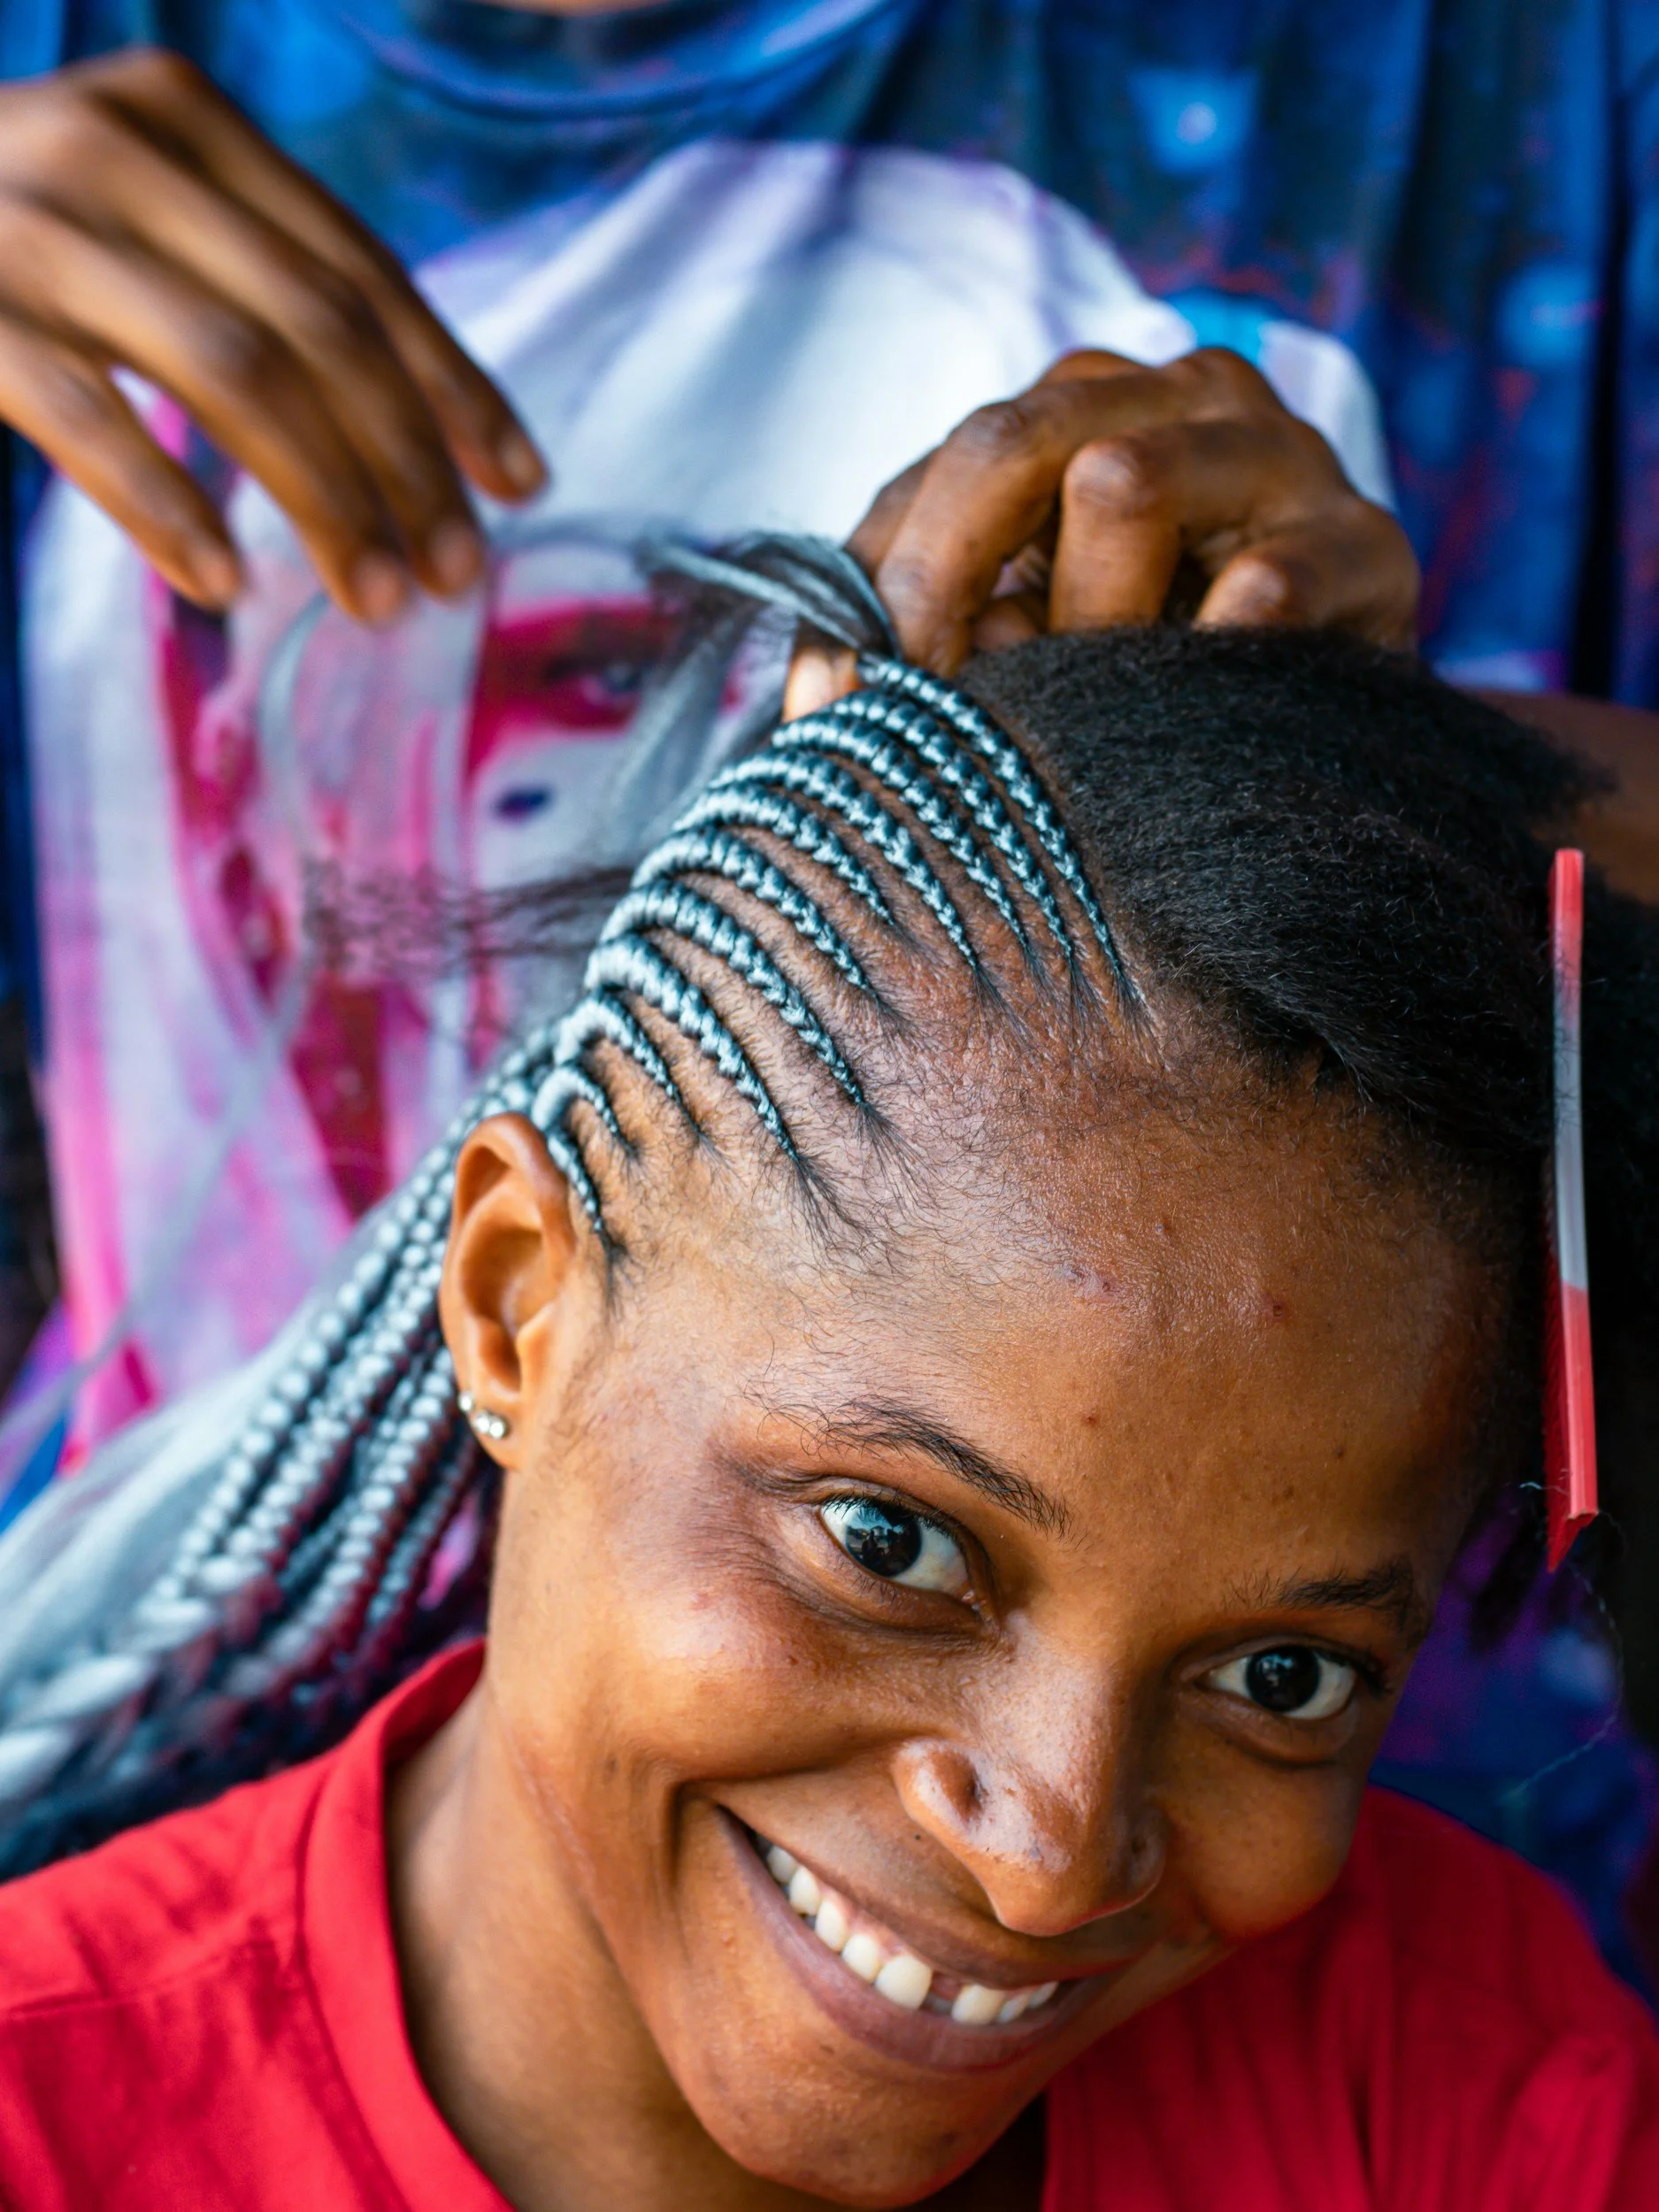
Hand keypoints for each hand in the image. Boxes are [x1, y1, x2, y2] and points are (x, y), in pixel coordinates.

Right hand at [0, 48, 547, 622]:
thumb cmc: (3, 235)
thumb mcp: (137, 212)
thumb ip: (251, 275)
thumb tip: (411, 421)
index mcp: (182, 118)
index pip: (361, 268)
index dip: (453, 387)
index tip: (519, 486)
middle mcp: (113, 147)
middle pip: (322, 329)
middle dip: (410, 464)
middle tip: (458, 574)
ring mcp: (28, 222)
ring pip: (236, 375)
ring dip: (328, 502)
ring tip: (377, 596)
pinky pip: (89, 420)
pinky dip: (169, 508)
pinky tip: (226, 582)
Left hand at [787, 347, 1417, 711]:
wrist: (1328, 747)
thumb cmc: (1147, 692)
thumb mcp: (1015, 652)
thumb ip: (922, 643)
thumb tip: (826, 707)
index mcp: (1083, 407)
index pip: (941, 471)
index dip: (875, 592)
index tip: (837, 715)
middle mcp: (1179, 398)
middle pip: (1010, 442)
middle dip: (943, 584)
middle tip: (929, 707)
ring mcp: (1282, 454)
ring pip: (1122, 480)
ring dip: (1082, 620)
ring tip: (1101, 704)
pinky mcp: (1367, 544)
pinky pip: (1260, 583)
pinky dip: (1203, 657)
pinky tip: (1197, 710)